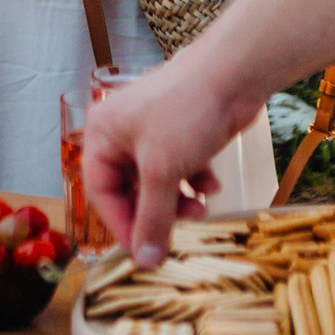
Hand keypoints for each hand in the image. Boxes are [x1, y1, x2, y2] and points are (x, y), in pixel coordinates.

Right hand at [83, 59, 236, 267]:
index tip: (144, 252)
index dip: (121, 225)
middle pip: (131, 190)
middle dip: (157, 211)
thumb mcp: (162, 171)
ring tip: (201, 209)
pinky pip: (180, 169)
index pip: (101, 192)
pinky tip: (213, 185)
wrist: (233, 73)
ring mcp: (154, 132)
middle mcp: (123, 133)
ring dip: (179, 201)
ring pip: (158, 183)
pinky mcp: (182, 133)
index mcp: (102, 134)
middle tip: (178, 231)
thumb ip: (152, 219)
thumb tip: (145, 261)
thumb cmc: (186, 111)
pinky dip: (195, 181)